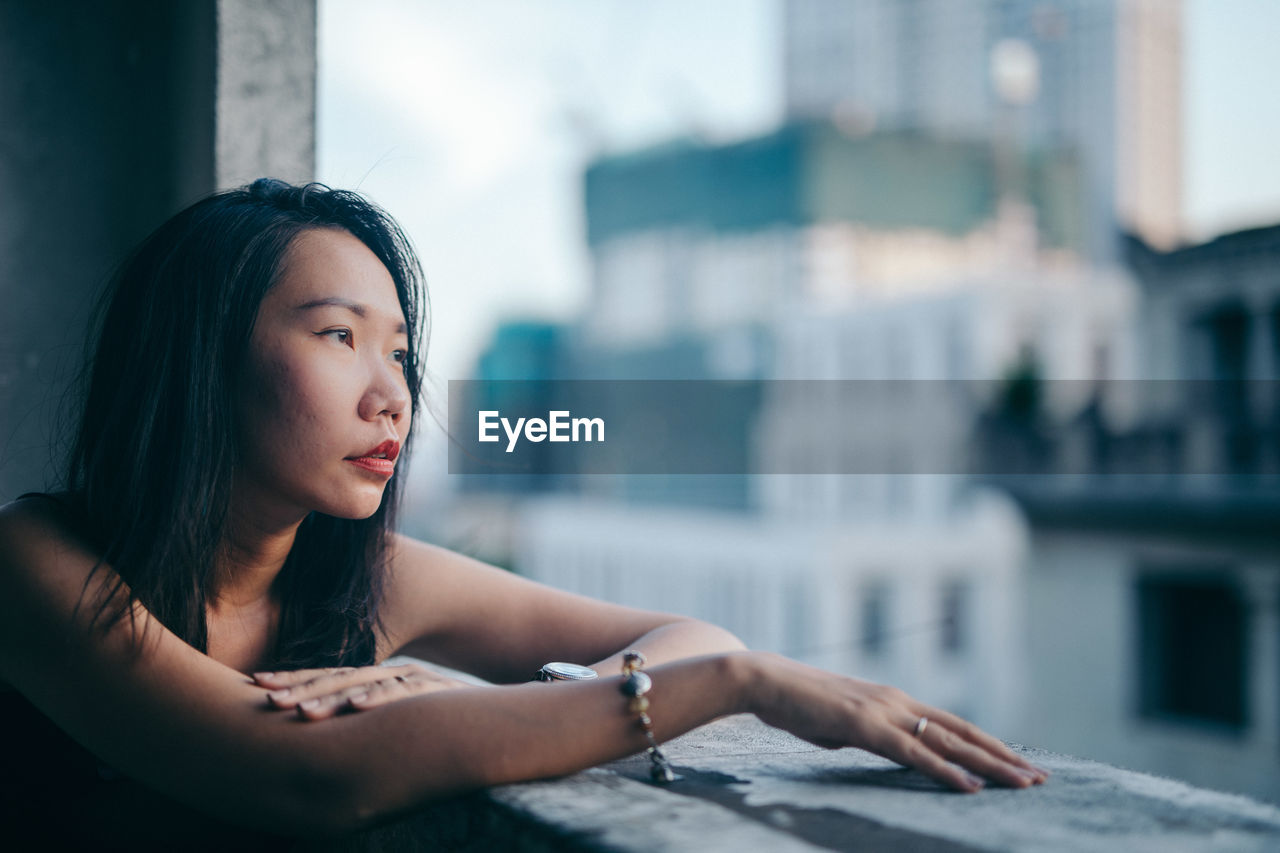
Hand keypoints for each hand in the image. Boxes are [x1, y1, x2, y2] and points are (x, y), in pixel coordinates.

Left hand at [253, 663, 470, 719]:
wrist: (499, 713)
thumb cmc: (445, 719)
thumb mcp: (401, 717)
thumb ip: (368, 715)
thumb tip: (323, 730)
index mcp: (380, 678)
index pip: (329, 675)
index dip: (294, 678)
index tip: (257, 684)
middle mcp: (393, 673)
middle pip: (340, 677)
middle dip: (300, 688)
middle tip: (266, 699)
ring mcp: (416, 680)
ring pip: (366, 686)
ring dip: (332, 698)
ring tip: (301, 712)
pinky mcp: (437, 690)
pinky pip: (405, 694)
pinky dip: (379, 700)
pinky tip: (357, 707)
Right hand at [744, 653, 1047, 792]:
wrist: (765, 680)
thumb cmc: (797, 704)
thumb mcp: (842, 722)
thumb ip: (870, 733)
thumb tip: (883, 747)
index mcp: (894, 700)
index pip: (953, 725)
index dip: (988, 744)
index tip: (1018, 763)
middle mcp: (897, 701)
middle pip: (963, 733)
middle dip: (1004, 757)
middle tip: (1040, 778)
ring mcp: (883, 711)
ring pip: (948, 742)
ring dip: (990, 765)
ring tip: (1023, 783)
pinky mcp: (864, 725)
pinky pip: (913, 754)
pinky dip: (945, 772)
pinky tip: (970, 787)